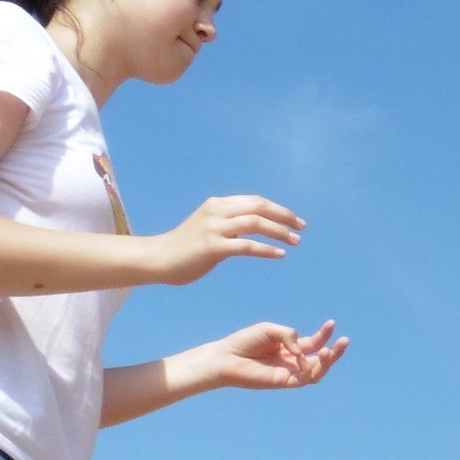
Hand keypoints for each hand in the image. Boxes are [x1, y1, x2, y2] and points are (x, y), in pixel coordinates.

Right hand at [143, 194, 305, 284]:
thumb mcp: (208, 227)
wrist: (158, 259)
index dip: (277, 209)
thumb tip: (253, 225)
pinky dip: (266, 249)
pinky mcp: (213, 247)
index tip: (294, 219)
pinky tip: (279, 255)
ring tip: (295, 241)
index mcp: (217, 205)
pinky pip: (247, 246)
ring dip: (279, 231)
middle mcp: (217, 212)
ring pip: (255, 223)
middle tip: (302, 226)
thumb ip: (228, 223)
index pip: (255, 201)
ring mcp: (214, 228)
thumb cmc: (185, 248)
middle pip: (259, 207)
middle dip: (284, 215)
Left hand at [203, 320, 349, 392]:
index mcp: (290, 347)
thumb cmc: (245, 342)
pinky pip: (304, 378)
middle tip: (346, 341)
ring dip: (328, 362)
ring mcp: (290, 372)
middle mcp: (293, 361)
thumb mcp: (270, 330)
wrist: (227, 358)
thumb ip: (289, 335)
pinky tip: (308, 358)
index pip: (313, 343)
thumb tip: (301, 351)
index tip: (332, 324)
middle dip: (335, 351)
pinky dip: (310, 368)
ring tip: (332, 350)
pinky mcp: (285, 382)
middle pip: (320, 358)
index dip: (324, 334)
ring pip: (317, 370)